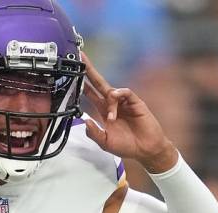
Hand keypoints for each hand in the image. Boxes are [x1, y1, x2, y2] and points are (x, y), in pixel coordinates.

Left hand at [81, 52, 177, 172]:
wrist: (145, 150)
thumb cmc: (126, 146)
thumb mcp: (105, 143)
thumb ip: (94, 133)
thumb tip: (85, 121)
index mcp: (103, 111)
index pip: (90, 93)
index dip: (82, 83)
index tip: (72, 73)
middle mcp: (112, 104)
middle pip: (98, 83)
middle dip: (90, 71)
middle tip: (81, 58)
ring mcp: (124, 102)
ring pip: (111, 90)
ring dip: (109, 102)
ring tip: (111, 119)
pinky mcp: (135, 103)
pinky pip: (126, 92)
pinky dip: (119, 94)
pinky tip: (116, 100)